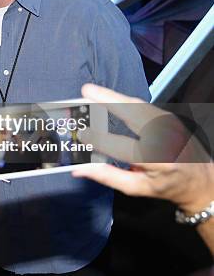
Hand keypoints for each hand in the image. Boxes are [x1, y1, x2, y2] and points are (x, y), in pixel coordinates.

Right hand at [73, 84, 213, 212]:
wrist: (200, 179)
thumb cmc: (166, 186)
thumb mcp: (137, 188)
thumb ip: (108, 177)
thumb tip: (79, 169)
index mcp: (158, 161)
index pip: (124, 147)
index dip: (102, 140)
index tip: (83, 134)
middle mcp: (166, 138)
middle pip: (135, 114)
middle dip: (109, 100)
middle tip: (86, 91)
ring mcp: (170, 124)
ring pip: (138, 105)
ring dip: (113, 96)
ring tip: (91, 91)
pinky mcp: (169, 117)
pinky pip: (142, 106)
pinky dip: (123, 100)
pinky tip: (107, 97)